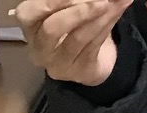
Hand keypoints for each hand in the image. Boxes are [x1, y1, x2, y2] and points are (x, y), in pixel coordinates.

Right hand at [14, 0, 133, 86]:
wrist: (92, 58)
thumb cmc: (74, 25)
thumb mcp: (68, 8)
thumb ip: (74, 0)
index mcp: (30, 28)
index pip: (28, 14)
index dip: (51, 1)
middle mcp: (39, 49)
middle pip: (51, 30)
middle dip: (78, 11)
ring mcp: (58, 65)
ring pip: (78, 38)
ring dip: (99, 17)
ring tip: (115, 1)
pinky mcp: (80, 71)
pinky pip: (94, 45)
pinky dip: (108, 24)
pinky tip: (118, 9)